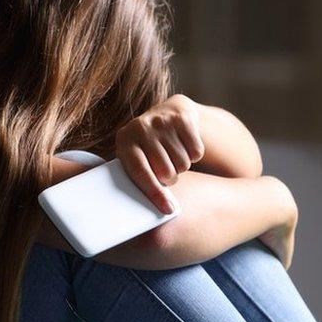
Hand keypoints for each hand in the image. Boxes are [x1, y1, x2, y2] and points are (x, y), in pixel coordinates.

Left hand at [116, 94, 204, 213]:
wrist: (169, 111)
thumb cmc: (149, 146)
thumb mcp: (137, 157)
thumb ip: (142, 180)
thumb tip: (164, 209)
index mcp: (124, 141)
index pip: (140, 173)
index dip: (155, 194)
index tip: (168, 210)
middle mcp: (141, 128)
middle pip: (166, 172)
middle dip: (170, 178)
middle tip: (166, 171)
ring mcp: (162, 121)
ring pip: (183, 164)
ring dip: (181, 166)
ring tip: (173, 155)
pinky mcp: (182, 118)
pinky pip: (196, 152)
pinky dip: (193, 155)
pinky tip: (184, 145)